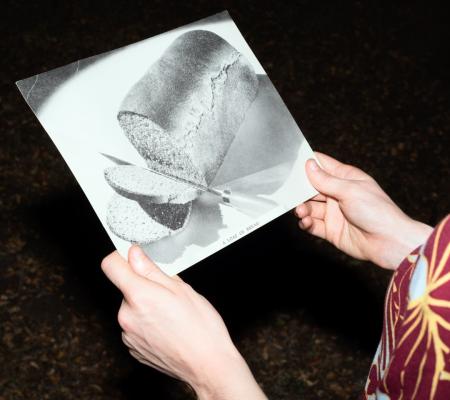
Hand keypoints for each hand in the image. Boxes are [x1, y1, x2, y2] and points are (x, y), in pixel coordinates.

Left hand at [101, 246, 266, 399]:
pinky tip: (167, 328)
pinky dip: (147, 323)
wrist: (208, 364)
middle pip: (126, 288)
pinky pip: (135, 326)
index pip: (111, 266)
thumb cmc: (201, 327)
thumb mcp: (180, 288)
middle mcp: (127, 316)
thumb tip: (133, 254)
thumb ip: (151, 269)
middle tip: (169, 294)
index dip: (122, 257)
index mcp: (139, 296)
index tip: (134, 257)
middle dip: (144, 286)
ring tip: (171, 315)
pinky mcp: (133, 348)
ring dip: (146, 306)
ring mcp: (128, 335)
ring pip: (132, 307)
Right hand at [295, 152, 432, 268]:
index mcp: (346, 178)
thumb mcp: (350, 190)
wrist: (389, 242)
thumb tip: (309, 165)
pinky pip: (313, 225)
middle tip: (289, 193)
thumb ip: (326, 180)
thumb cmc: (377, 211)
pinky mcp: (331, 230)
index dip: (308, 163)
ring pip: (310, 207)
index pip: (323, 165)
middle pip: (311, 188)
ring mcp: (334, 213)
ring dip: (302, 208)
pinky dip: (306, 223)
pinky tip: (305, 222)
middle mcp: (338, 194)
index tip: (291, 162)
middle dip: (300, 190)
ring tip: (301, 211)